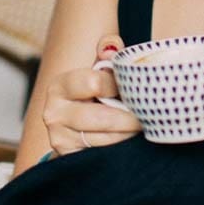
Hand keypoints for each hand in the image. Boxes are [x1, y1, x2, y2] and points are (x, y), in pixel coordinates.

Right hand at [41, 35, 141, 155]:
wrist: (74, 126)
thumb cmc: (92, 93)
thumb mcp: (97, 70)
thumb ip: (107, 54)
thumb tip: (112, 47)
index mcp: (59, 86)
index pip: (95, 83)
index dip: (119, 86)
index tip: (134, 88)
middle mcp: (53, 113)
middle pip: (102, 117)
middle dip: (130, 116)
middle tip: (150, 114)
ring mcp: (59, 137)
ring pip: (105, 139)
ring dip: (129, 133)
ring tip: (144, 125)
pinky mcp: (68, 156)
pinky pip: (101, 153)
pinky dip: (120, 147)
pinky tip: (130, 140)